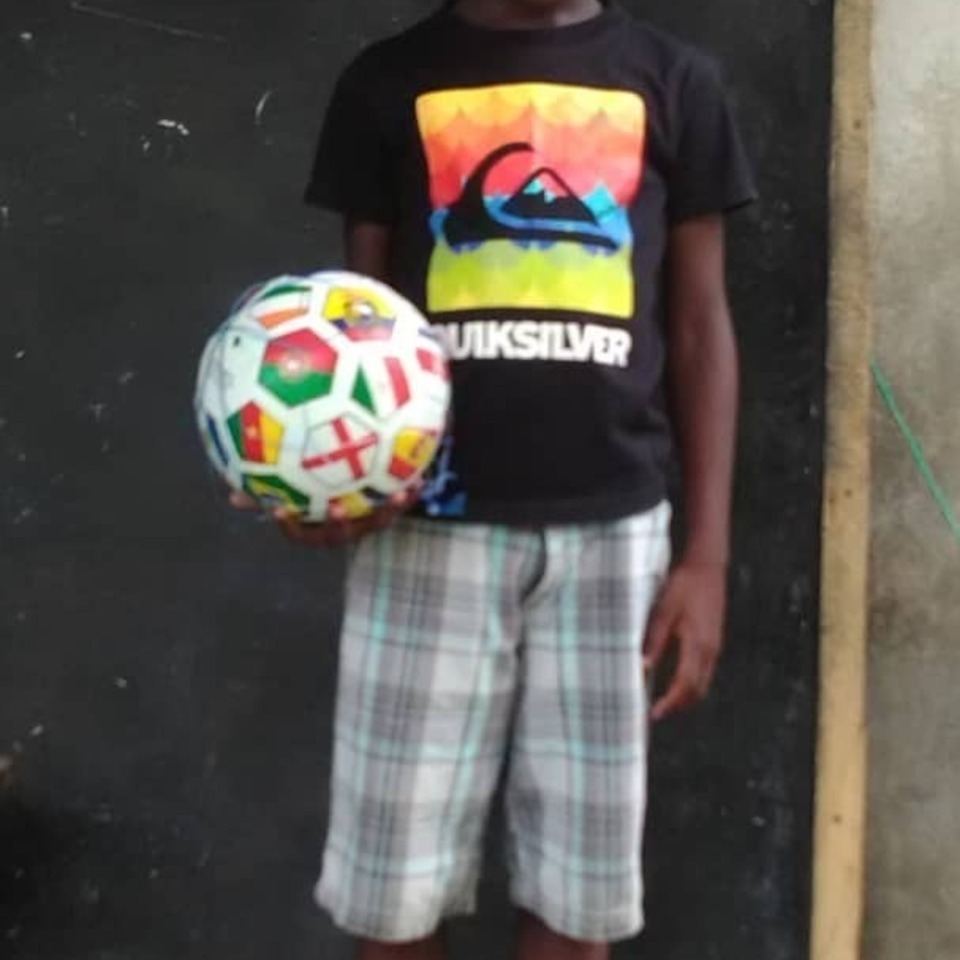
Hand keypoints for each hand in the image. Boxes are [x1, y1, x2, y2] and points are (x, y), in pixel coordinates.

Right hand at [228, 486, 420, 547]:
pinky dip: (410, 494)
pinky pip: (400, 506)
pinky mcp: (389, 514)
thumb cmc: (320, 497)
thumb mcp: (293, 493)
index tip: (280, 511)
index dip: (290, 526)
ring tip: (394, 494)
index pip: (299, 533)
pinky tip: (419, 477)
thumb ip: (266, 494)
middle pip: (339, 534)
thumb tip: (232, 496)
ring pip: (376, 522)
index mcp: (317, 529)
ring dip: (386, 510)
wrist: (363, 501)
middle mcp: (343, 531)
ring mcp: (367, 525)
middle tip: (335, 505)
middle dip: (338, 522)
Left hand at [643, 561, 727, 721]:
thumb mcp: (663, 611)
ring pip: (703, 683)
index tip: (653, 714)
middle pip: (697, 691)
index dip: (669, 703)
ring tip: (663, 701)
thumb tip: (642, 667)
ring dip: (685, 696)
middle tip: (655, 713)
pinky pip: (705, 671)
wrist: (707, 566)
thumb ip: (654, 640)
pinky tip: (676, 680)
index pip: (684, 685)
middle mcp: (711, 650)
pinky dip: (691, 683)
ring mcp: (715, 646)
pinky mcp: (715, 640)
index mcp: (698, 645)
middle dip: (677, 705)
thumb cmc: (684, 585)